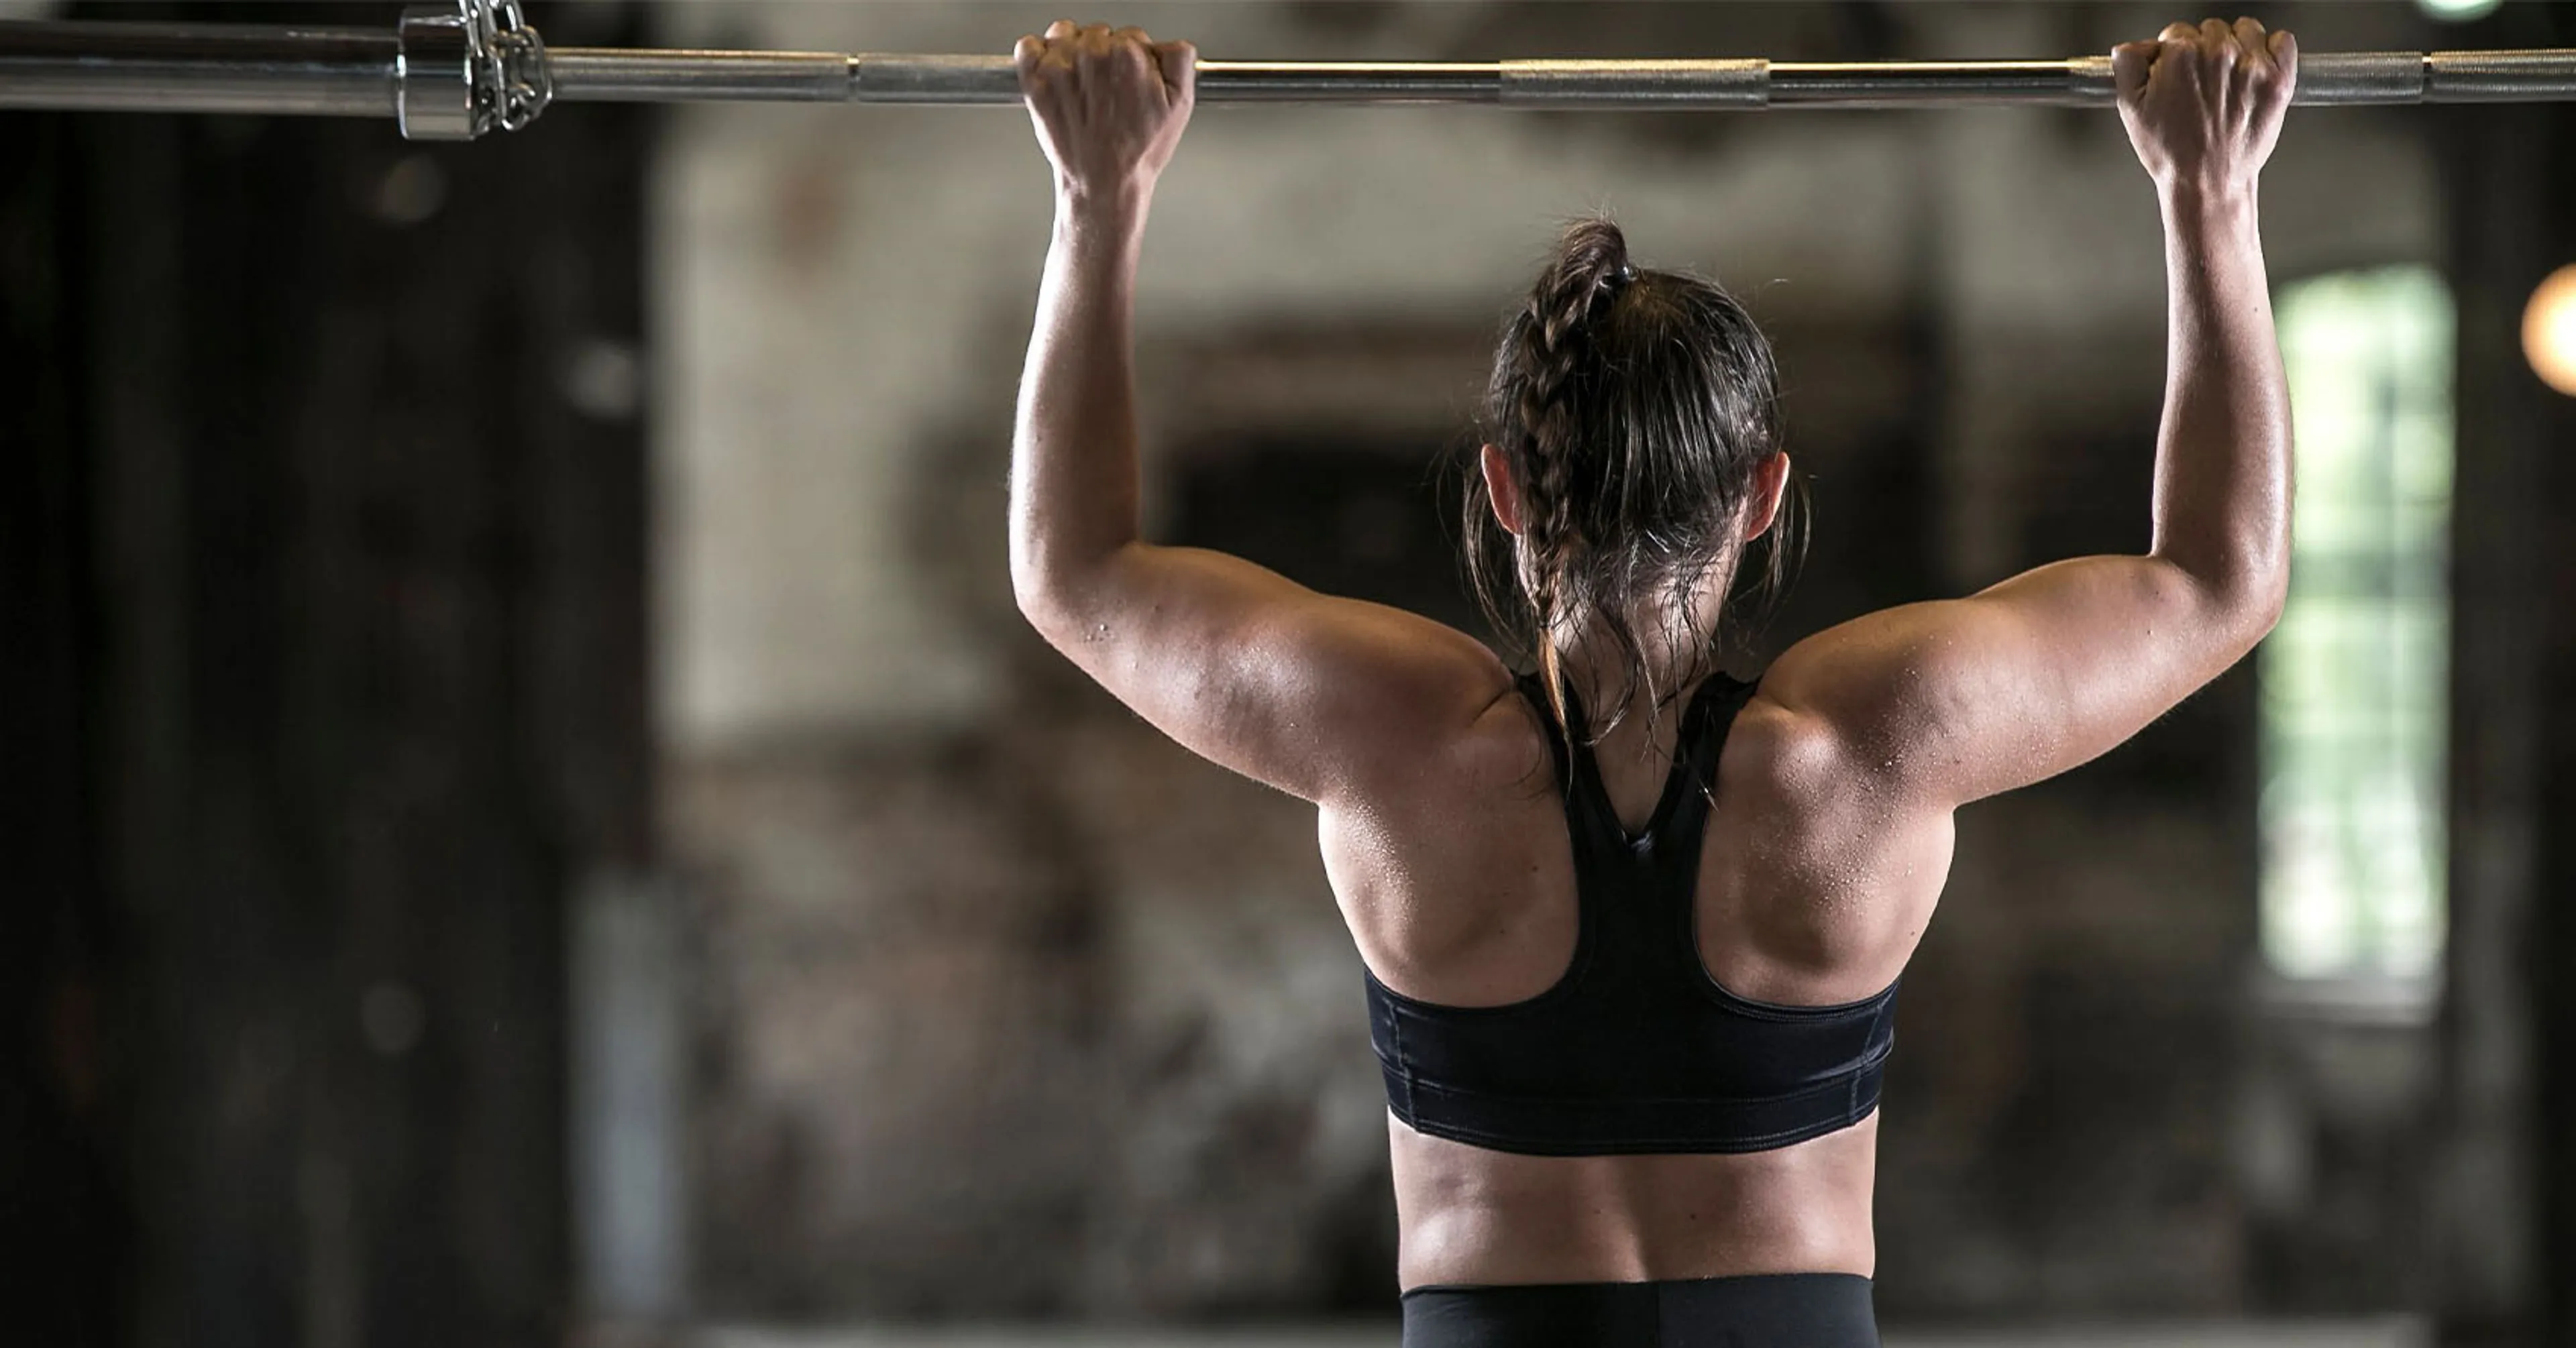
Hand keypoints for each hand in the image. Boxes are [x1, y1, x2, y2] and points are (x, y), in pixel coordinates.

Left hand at [1017, 22, 1196, 200]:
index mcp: (1128, 54)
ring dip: (1072, 51)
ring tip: (1082, 84)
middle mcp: (1091, 54)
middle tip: (1107, 89)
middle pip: (1098, 33)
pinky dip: (1037, 55)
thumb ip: (1179, 59)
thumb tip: (1168, 42)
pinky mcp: (1034, 80)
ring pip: (1064, 34)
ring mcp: (1059, 66)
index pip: (1130, 36)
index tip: (1130, 79)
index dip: (1134, 58)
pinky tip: (1054, 77)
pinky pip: (1028, 45)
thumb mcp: (1180, 104)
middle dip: (1104, 55)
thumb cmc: (1138, 151)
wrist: (1103, 183)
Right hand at [2113, 18, 2296, 200]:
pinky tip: (2257, 69)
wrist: (2207, 183)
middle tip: (2201, 82)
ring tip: (2229, 76)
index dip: (2173, 54)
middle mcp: (2218, 54)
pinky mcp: (2278, 79)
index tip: (2177, 73)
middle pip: (2211, 29)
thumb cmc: (2171, 153)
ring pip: (2246, 30)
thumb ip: (2128, 65)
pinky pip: (2282, 41)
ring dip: (2238, 45)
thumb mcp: (2130, 109)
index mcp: (2181, 55)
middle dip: (2204, 49)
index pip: (2177, 33)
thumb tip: (2132, 46)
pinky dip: (2272, 49)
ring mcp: (2251, 65)